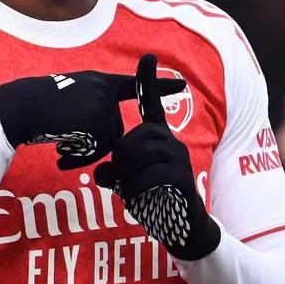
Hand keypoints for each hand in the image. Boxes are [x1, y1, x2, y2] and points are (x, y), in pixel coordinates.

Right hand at [0, 63, 184, 170]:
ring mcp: (102, 104)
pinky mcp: (97, 121)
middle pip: (114, 131)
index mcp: (98, 81)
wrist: (20, 107)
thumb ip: (91, 109)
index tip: (182, 85)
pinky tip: (60, 152)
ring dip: (84, 152)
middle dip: (93, 145)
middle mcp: (104, 90)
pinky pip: (98, 151)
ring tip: (59, 147)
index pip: (131, 84)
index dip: (159, 85)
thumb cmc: (37, 106)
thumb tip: (109, 139)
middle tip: (64, 145)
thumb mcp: (68, 98)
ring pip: (106, 143)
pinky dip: (79, 157)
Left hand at [94, 54, 220, 259]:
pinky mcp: (182, 178)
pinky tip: (138, 201)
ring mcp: (179, 159)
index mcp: (157, 138)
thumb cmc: (153, 200)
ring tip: (128, 191)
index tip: (148, 55)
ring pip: (141, 156)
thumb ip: (113, 172)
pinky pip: (150, 177)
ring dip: (127, 176)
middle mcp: (171, 142)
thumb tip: (102, 172)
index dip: (148, 81)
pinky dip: (136, 191)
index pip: (151, 104)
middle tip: (116, 179)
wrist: (181, 228)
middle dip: (120, 158)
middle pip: (136, 137)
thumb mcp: (126, 182)